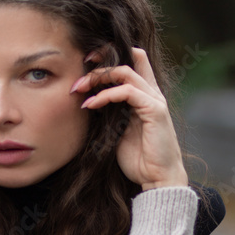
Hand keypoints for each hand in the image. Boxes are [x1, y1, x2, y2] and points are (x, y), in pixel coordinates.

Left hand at [70, 47, 187, 189]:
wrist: (158, 178)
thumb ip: (109, 112)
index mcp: (145, 95)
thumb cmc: (139, 158)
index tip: (85, 65)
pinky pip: (128, 92)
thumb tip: (88, 100)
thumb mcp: (117, 129)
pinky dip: (106, 95)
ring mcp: (155, 100)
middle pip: (128, 59)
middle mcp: (152, 93)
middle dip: (99, 65)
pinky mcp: (155, 111)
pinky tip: (91, 104)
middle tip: (77, 80)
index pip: (133, 61)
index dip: (110, 56)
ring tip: (79, 89)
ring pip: (125, 73)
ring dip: (98, 78)